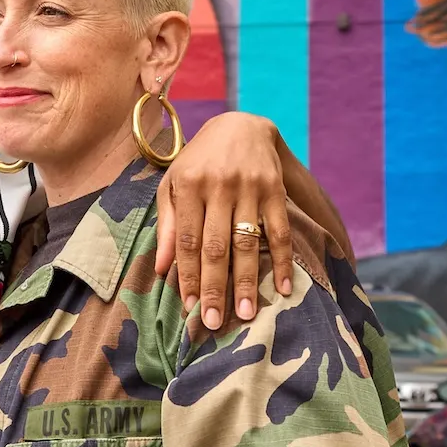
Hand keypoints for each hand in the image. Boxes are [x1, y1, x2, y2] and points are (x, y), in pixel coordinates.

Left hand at [154, 111, 302, 330]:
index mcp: (189, 184)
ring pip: (247, 243)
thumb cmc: (199, 161)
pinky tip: (284, 288)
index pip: (188, 240)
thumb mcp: (174, 183)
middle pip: (216, 246)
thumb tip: (162, 268)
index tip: (189, 307)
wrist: (241, 125)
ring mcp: (249, 187)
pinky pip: (279, 231)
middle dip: (215, 287)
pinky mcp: (274, 189)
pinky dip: (282, 261)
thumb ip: (168, 224)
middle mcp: (219, 185)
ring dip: (248, 281)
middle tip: (214, 321)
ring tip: (246, 313)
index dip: (188, 275)